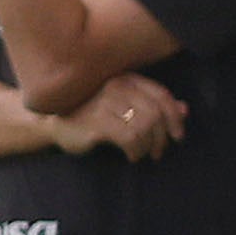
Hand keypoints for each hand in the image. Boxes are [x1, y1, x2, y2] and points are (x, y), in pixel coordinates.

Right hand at [47, 72, 184, 160]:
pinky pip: (130, 138)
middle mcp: (117, 86)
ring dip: (149, 145)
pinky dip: (136, 150)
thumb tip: (185, 110)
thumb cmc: (88, 113)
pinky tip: (131, 155)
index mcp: (126, 79)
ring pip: (145, 126)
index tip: (178, 135)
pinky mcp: (96, 122)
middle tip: (158, 152)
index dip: (175, 117)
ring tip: (143, 154)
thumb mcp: (122, 105)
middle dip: (162, 136)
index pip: (161, 95)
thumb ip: (153, 104)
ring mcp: (105, 103)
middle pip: (155, 113)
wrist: (50, 121)